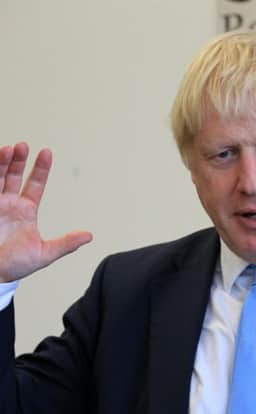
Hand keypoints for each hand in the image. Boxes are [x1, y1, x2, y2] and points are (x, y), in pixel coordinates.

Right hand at [0, 142, 91, 281]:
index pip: (35, 184)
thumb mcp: (44, 253)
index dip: (41, 168)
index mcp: (25, 211)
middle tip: (23, 146)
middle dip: (18, 160)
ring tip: (9, 149)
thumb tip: (89, 235)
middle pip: (14, 175)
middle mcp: (8, 204)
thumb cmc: (14, 266)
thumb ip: (66, 243)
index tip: (47, 152)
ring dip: (2, 162)